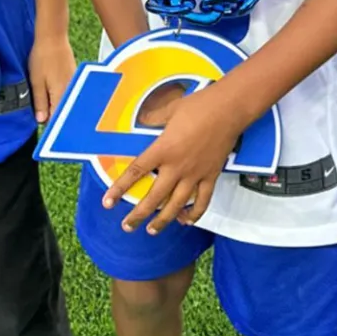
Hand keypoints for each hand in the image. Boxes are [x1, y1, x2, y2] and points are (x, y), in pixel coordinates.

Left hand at [26, 29, 77, 125]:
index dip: (51, 126)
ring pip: (67, 103)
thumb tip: (42, 120)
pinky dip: (62, 98)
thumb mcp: (36, 81)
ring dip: (59, 108)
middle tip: (46, 121)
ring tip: (49, 110)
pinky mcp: (74, 78)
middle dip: (55, 118)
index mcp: (61, 94)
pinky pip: (69, 93)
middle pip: (64, 111)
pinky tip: (54, 96)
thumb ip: (40, 102)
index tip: (45, 132)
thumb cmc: (43, 57)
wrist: (53, 37)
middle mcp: (71, 91)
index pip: (58, 118)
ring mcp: (74, 84)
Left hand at [103, 83, 246, 235]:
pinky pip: (203, 201)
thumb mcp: (169, 109)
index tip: (107, 202)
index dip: (119, 188)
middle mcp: (177, 166)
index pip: (136, 172)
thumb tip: (142, 121)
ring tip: (152, 230)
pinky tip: (186, 221)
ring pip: (177, 205)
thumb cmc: (198, 106)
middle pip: (154, 197)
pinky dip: (195, 214)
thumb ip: (153, 119)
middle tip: (127, 226)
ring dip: (163, 220)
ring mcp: (195, 174)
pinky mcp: (211, 176)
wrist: (229, 109)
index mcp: (163, 149)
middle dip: (138, 215)